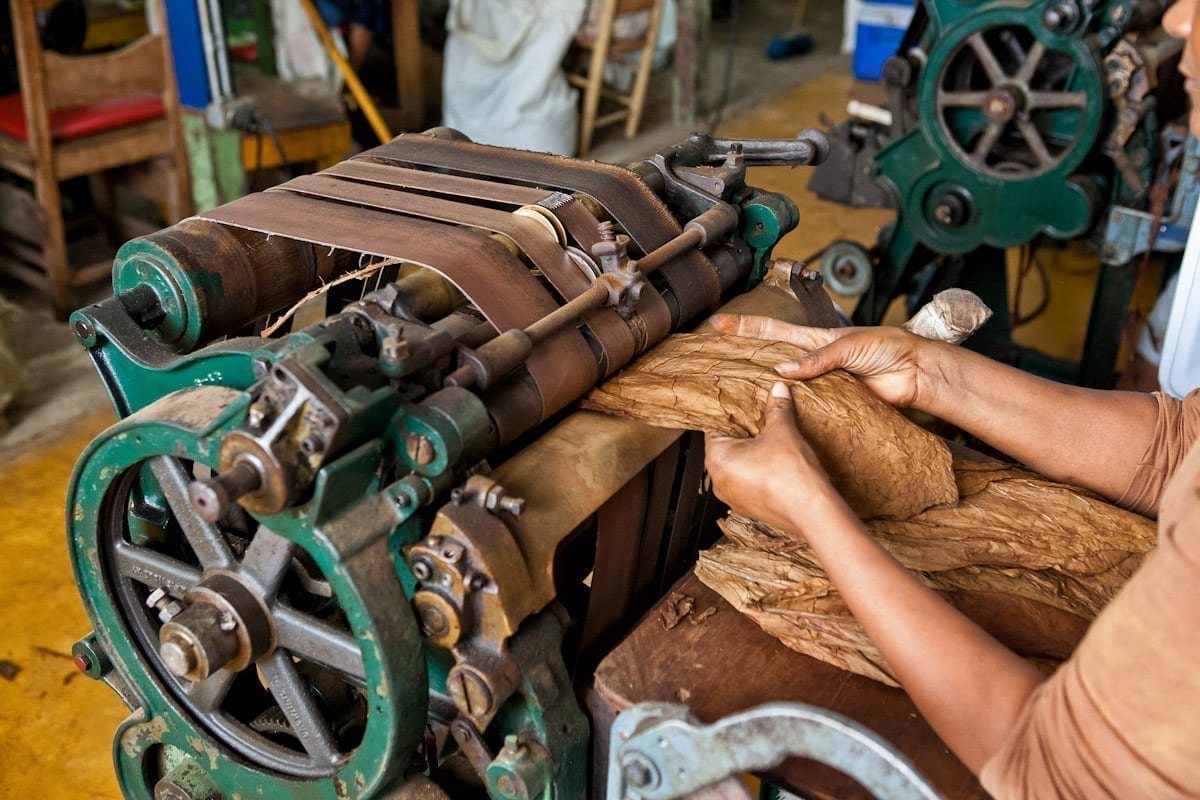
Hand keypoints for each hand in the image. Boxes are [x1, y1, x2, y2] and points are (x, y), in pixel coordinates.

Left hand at [704, 382, 836, 534]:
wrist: (812, 511)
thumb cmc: (791, 474)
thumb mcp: (783, 431)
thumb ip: (777, 408)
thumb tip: (778, 390)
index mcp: (718, 459)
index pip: (714, 428)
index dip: (730, 416)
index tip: (743, 407)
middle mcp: (719, 482)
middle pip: (725, 448)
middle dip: (742, 435)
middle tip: (759, 421)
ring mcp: (733, 498)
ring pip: (736, 468)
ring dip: (750, 455)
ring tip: (769, 442)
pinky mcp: (749, 509)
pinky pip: (747, 484)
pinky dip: (757, 473)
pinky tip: (775, 464)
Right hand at [709, 314, 932, 408]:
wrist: (914, 372)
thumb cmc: (888, 346)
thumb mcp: (849, 346)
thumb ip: (818, 358)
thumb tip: (784, 369)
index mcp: (814, 339)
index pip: (771, 330)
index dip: (744, 327)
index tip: (718, 323)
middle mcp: (811, 361)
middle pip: (769, 359)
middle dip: (741, 358)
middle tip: (714, 362)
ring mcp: (819, 384)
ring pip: (783, 387)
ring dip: (762, 391)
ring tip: (734, 395)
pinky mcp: (831, 405)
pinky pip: (804, 408)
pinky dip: (789, 412)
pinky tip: (772, 417)